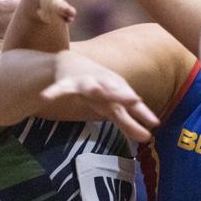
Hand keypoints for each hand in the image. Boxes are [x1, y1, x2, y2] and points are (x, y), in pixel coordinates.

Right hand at [44, 52, 159, 141]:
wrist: (70, 62)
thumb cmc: (98, 86)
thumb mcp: (114, 104)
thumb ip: (130, 121)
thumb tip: (149, 137)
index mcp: (116, 91)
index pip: (131, 103)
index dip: (142, 112)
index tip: (154, 122)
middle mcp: (103, 86)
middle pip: (114, 92)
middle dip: (123, 96)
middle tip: (135, 99)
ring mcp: (84, 83)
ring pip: (89, 86)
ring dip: (93, 87)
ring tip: (95, 89)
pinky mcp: (65, 83)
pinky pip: (59, 89)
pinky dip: (53, 91)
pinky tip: (45, 97)